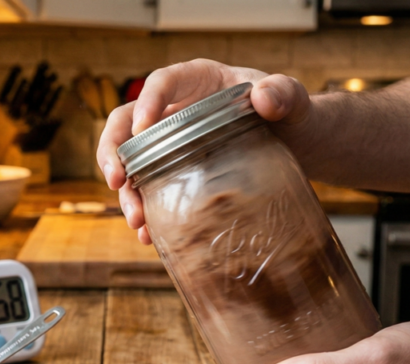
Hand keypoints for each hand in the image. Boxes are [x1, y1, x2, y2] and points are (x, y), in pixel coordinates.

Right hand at [95, 59, 313, 244]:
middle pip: (126, 124)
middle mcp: (174, 111)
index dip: (146, 102)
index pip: (163, 82)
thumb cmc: (290, 114)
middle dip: (113, 152)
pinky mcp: (175, 174)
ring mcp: (171, 145)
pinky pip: (150, 191)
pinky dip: (147, 213)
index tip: (141, 128)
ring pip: (132, 163)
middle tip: (117, 180)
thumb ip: (284, 94)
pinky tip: (150, 236)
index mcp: (197, 81)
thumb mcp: (293, 101)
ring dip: (127, 193)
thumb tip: (264, 97)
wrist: (296, 146)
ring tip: (137, 220)